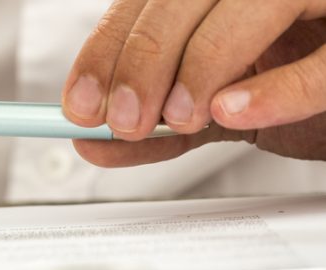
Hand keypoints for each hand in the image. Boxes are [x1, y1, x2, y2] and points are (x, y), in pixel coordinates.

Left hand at [62, 0, 325, 167]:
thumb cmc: (299, 83)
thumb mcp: (218, 106)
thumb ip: (161, 127)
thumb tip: (92, 142)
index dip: (108, 48)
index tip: (81, 102)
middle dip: (144, 61)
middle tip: (123, 119)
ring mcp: (322, 3)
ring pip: (258, 2)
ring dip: (203, 63)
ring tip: (180, 115)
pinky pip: (322, 65)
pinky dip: (274, 88)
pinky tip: (230, 109)